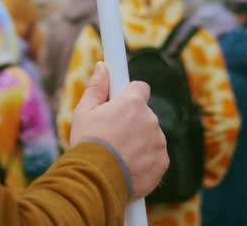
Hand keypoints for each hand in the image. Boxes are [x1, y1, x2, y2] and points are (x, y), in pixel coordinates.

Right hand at [70, 62, 168, 200]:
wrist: (95, 181)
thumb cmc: (87, 144)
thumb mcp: (84, 112)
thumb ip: (97, 87)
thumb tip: (103, 66)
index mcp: (133, 102)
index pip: (140, 88)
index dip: (128, 96)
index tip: (119, 104)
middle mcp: (151, 119)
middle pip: (144, 114)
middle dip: (131, 122)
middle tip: (111, 135)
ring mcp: (159, 141)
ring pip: (150, 135)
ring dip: (139, 141)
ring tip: (117, 155)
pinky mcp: (163, 162)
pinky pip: (155, 156)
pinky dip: (145, 160)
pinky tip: (127, 166)